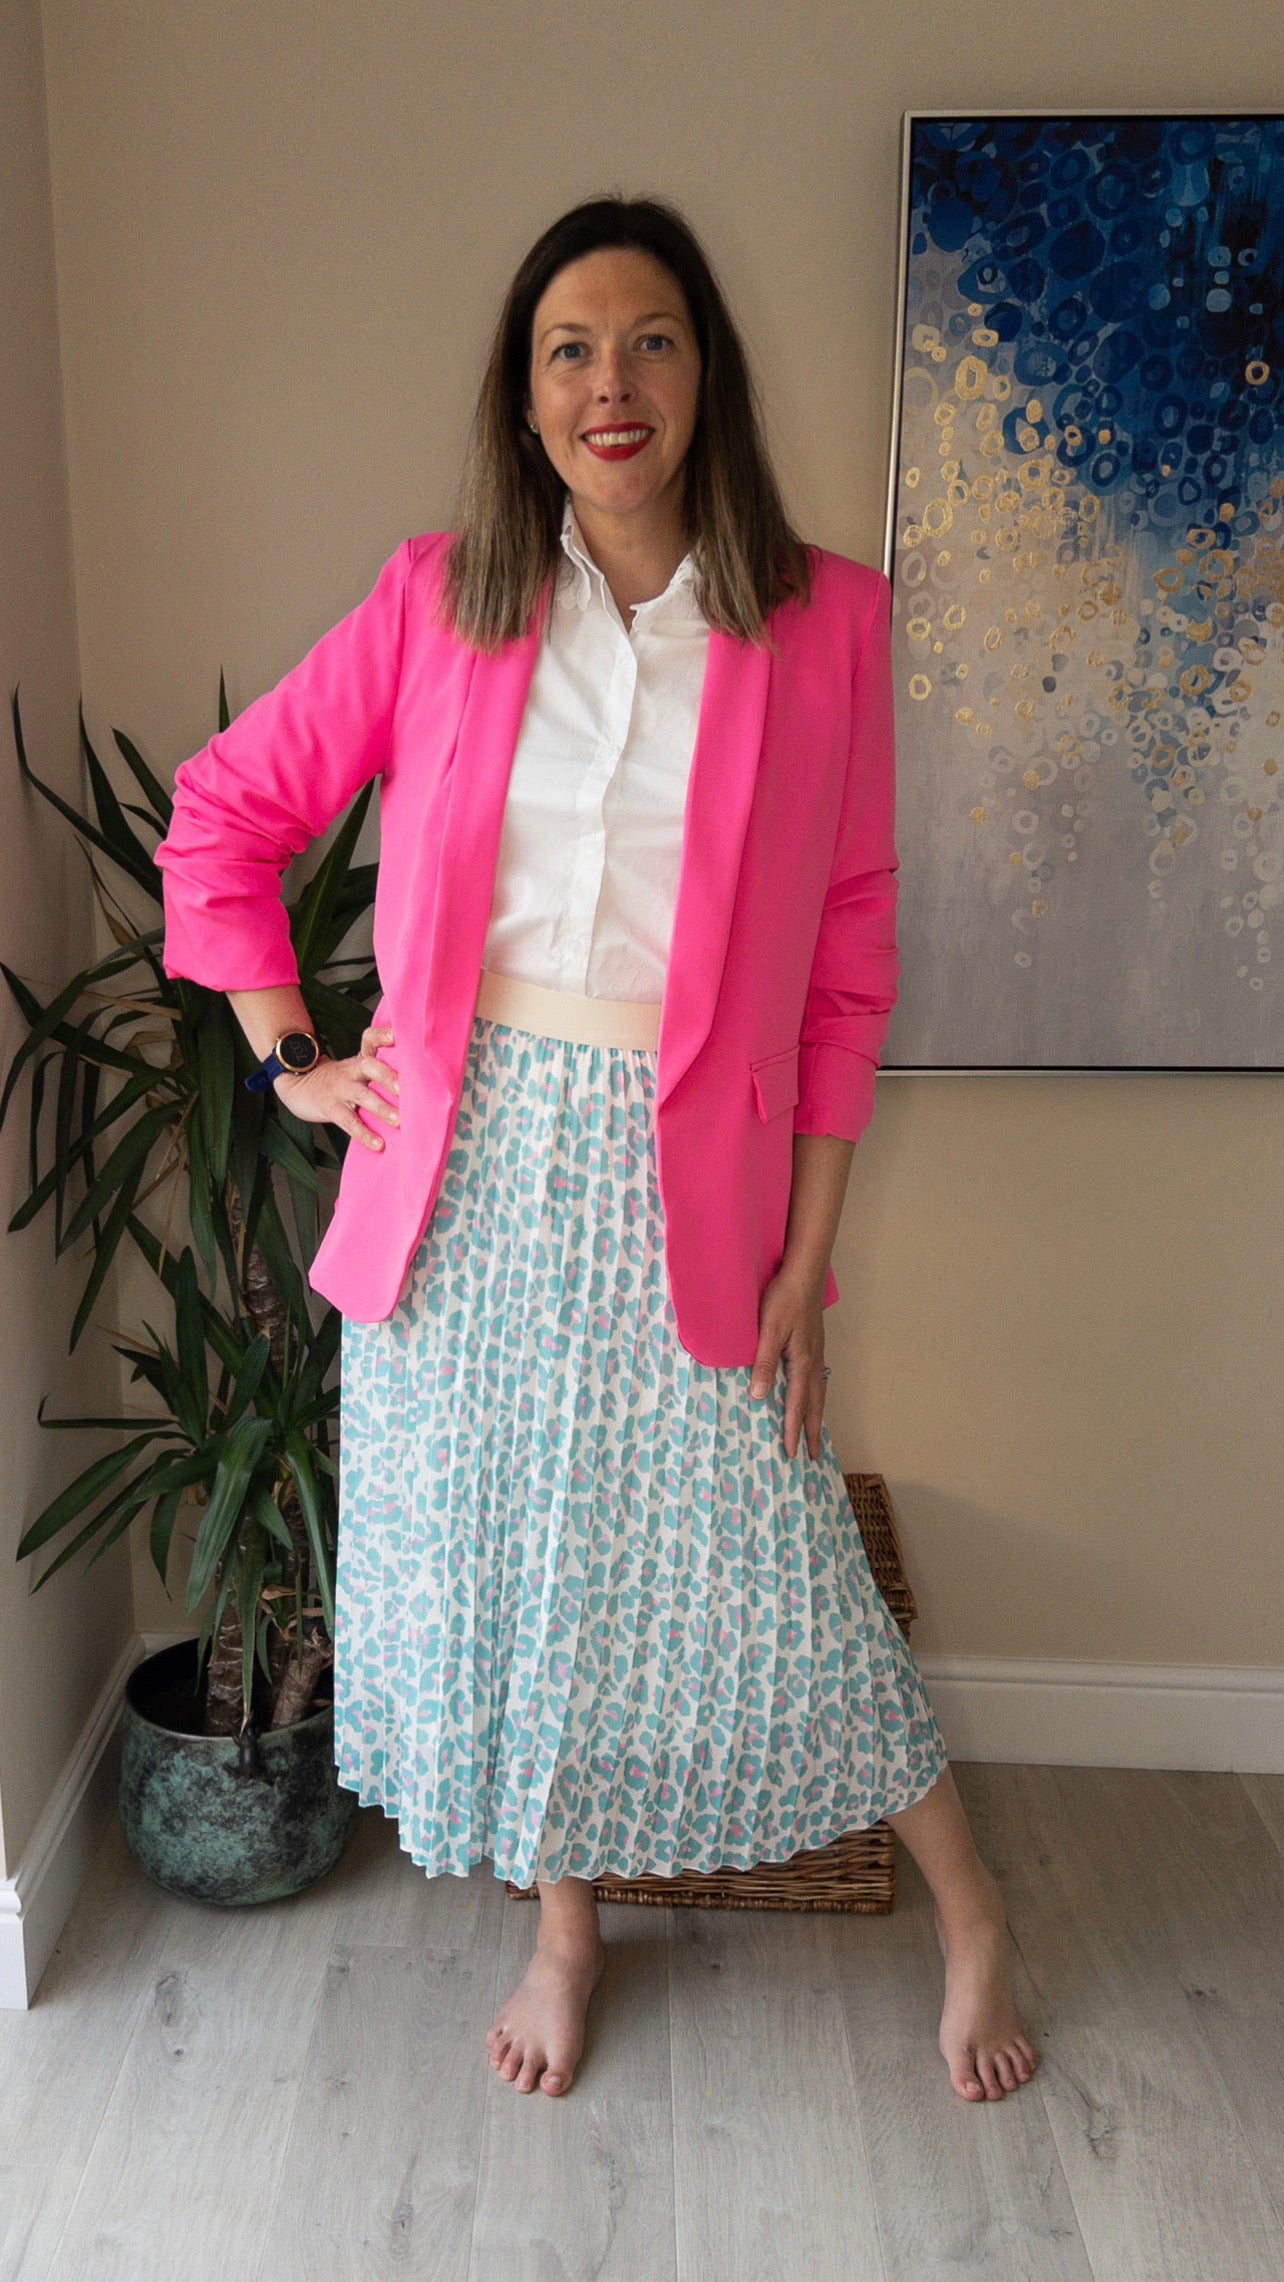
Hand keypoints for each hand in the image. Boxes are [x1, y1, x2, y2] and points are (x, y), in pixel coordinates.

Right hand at [272, 1024, 399, 1151]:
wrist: (298, 1086)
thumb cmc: (339, 1081)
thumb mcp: (356, 1070)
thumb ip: (380, 1072)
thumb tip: (418, 1086)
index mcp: (360, 1060)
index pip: (370, 1040)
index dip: (382, 1035)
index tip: (397, 1034)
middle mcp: (351, 1071)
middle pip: (369, 1066)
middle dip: (387, 1076)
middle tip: (404, 1089)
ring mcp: (340, 1089)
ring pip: (362, 1095)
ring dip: (381, 1108)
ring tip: (399, 1121)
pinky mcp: (330, 1107)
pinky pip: (349, 1121)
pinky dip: (364, 1134)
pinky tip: (378, 1144)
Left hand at [748, 1266, 828, 1461]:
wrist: (803, 1274)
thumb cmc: (784, 1299)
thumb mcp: (769, 1331)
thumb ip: (764, 1363)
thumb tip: (760, 1396)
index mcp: (802, 1363)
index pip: (797, 1405)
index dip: (794, 1431)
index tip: (792, 1454)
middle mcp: (814, 1362)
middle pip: (815, 1405)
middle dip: (812, 1432)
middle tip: (812, 1456)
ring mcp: (817, 1353)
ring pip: (819, 1393)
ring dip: (817, 1416)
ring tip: (815, 1434)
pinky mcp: (815, 1345)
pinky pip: (818, 1380)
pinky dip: (816, 1397)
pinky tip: (812, 1396)